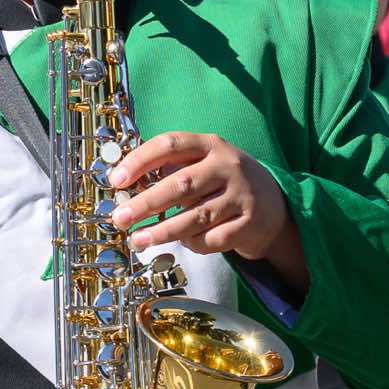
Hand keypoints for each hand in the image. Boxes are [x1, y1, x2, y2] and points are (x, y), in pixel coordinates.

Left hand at [109, 130, 306, 289]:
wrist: (273, 203)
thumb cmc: (221, 182)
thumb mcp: (202, 164)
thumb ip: (169, 170)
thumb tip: (124, 188)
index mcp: (209, 144)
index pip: (169, 144)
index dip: (139, 160)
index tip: (116, 180)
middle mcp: (227, 166)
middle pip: (180, 184)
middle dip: (145, 204)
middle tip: (119, 218)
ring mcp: (241, 194)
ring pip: (195, 216)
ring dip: (162, 231)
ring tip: (137, 240)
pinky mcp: (249, 223)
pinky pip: (212, 238)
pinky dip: (193, 244)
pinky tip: (183, 242)